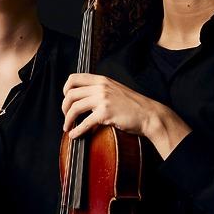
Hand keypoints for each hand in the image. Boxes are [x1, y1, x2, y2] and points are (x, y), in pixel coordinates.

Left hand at [62, 73, 190, 158]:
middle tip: (66, 116)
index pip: (74, 78)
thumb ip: (100, 90)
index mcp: (102, 80)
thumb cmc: (133, 105)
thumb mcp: (115, 89)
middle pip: (71, 94)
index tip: (66, 99)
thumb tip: (83, 99)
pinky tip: (74, 135)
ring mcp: (103, 99)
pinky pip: (84, 122)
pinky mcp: (106, 113)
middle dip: (64, 107)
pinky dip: (76, 130)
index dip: (65, 89)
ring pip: (74, 107)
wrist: (149, 114)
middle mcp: (101, 87)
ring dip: (68, 119)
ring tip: (68, 127)